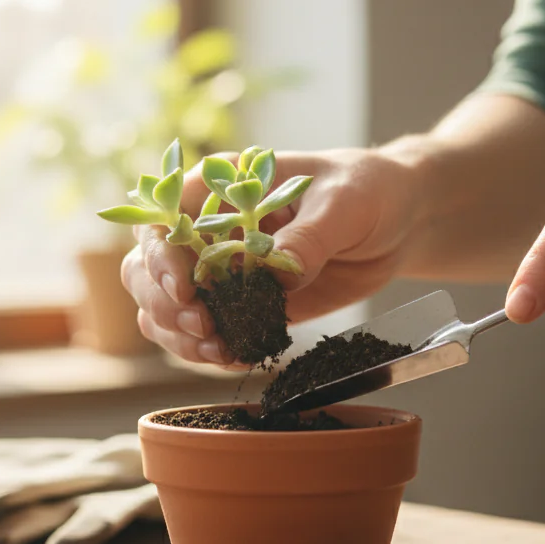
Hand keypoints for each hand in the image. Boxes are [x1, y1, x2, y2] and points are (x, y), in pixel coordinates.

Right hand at [121, 147, 419, 365]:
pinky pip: (204, 332)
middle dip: (163, 303)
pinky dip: (205, 350)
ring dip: (177, 334)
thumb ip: (308, 237)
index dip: (161, 254)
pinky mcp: (242, 304)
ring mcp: (220, 270)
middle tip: (204, 327)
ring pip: (163, 306)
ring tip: (216, 349)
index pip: (165, 218)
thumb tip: (279, 272)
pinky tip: (232, 357)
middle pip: (147, 267)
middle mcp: (208, 228)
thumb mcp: (344, 203)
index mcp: (220, 186)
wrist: (397, 221)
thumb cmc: (368, 189)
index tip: (186, 287)